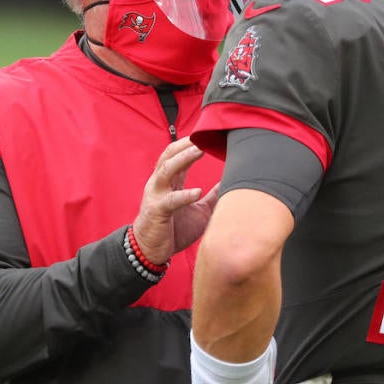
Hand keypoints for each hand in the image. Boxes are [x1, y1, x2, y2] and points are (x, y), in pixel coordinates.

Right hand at [133, 137, 218, 264]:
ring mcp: (157, 195)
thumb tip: (232, 183)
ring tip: (199, 150)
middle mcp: (160, 183)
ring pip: (167, 170)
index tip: (208, 133)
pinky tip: (197, 192)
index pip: (177, 154)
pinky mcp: (157, 211)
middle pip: (170, 155)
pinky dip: (184, 195)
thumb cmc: (174, 228)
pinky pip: (171, 200)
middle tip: (203, 135)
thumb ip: (213, 196)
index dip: (190, 143)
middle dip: (185, 144)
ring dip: (183, 159)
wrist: (151, 250)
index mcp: (170, 181)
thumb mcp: (198, 209)